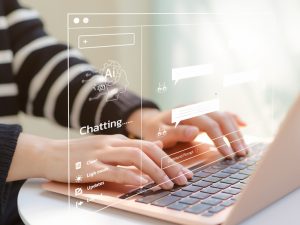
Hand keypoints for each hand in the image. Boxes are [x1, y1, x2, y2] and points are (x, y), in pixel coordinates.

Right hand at [7, 133, 192, 188]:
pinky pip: (112, 170)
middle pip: (147, 150)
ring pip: (134, 157)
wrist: (50, 153)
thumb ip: (131, 147)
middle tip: (183, 179)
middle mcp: (112, 143)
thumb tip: (157, 145)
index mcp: (118, 140)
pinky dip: (128, 176)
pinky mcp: (88, 166)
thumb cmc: (80, 154)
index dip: (169, 159)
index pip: (150, 146)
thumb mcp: (108, 147)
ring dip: (154, 171)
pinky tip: (141, 183)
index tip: (183, 173)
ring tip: (168, 184)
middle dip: (168, 165)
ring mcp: (100, 153)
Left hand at [127, 108, 248, 157]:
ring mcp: (202, 108)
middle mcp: (196, 107)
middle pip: (221, 118)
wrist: (152, 121)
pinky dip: (234, 118)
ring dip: (236, 131)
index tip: (228, 155)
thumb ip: (175, 132)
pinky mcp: (205, 112)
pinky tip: (244, 124)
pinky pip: (222, 113)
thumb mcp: (160, 133)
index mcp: (186, 111)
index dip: (220, 139)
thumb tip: (194, 132)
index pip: (209, 124)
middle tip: (242, 154)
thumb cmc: (155, 129)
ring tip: (244, 148)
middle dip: (233, 136)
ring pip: (224, 116)